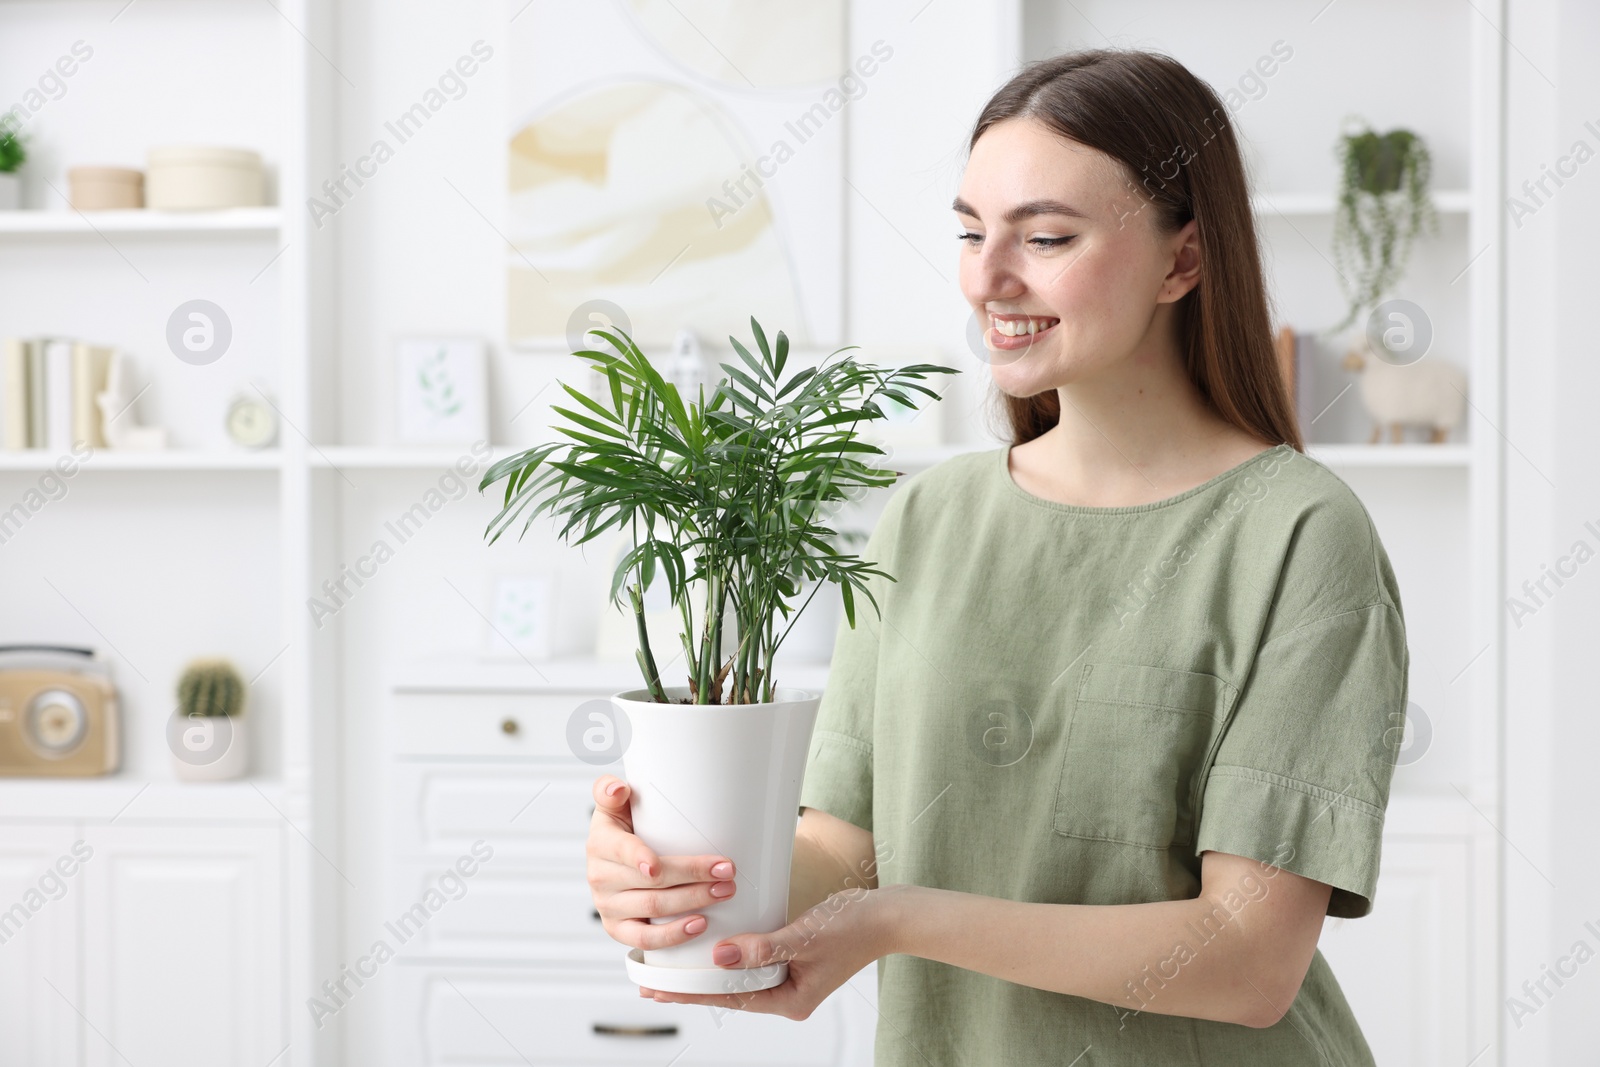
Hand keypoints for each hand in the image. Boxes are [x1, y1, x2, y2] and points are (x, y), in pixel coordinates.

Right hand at [586, 774, 738, 949]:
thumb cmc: (623, 828)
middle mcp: (601, 877)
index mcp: (601, 843)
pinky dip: (672, 935)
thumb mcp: (613, 804)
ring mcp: (608, 906)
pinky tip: (699, 925)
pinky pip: (644, 939)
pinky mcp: (619, 929)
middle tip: (726, 871)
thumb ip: (610, 790)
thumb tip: (619, 789)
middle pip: (650, 882)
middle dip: (692, 876)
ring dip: (692, 902)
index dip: (639, 858)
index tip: (658, 866)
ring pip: (653, 909)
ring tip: (723, 892)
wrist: (610, 859)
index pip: (620, 851)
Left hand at [639, 884, 902, 1020]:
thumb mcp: (804, 937)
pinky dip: (732, 955)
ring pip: (741, 977)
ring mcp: (791, 978)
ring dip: (709, 970)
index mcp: (791, 1001)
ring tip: (672, 967)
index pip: (730, 998)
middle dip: (693, 985)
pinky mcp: (794, 959)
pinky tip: (712, 948)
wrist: (888, 916)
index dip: (693, 993)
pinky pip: (755, 961)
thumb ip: (761, 948)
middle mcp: (788, 995)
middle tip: (652, 982)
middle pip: (731, 992)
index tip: (660, 990)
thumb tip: (719, 955)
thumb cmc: (853, 927)